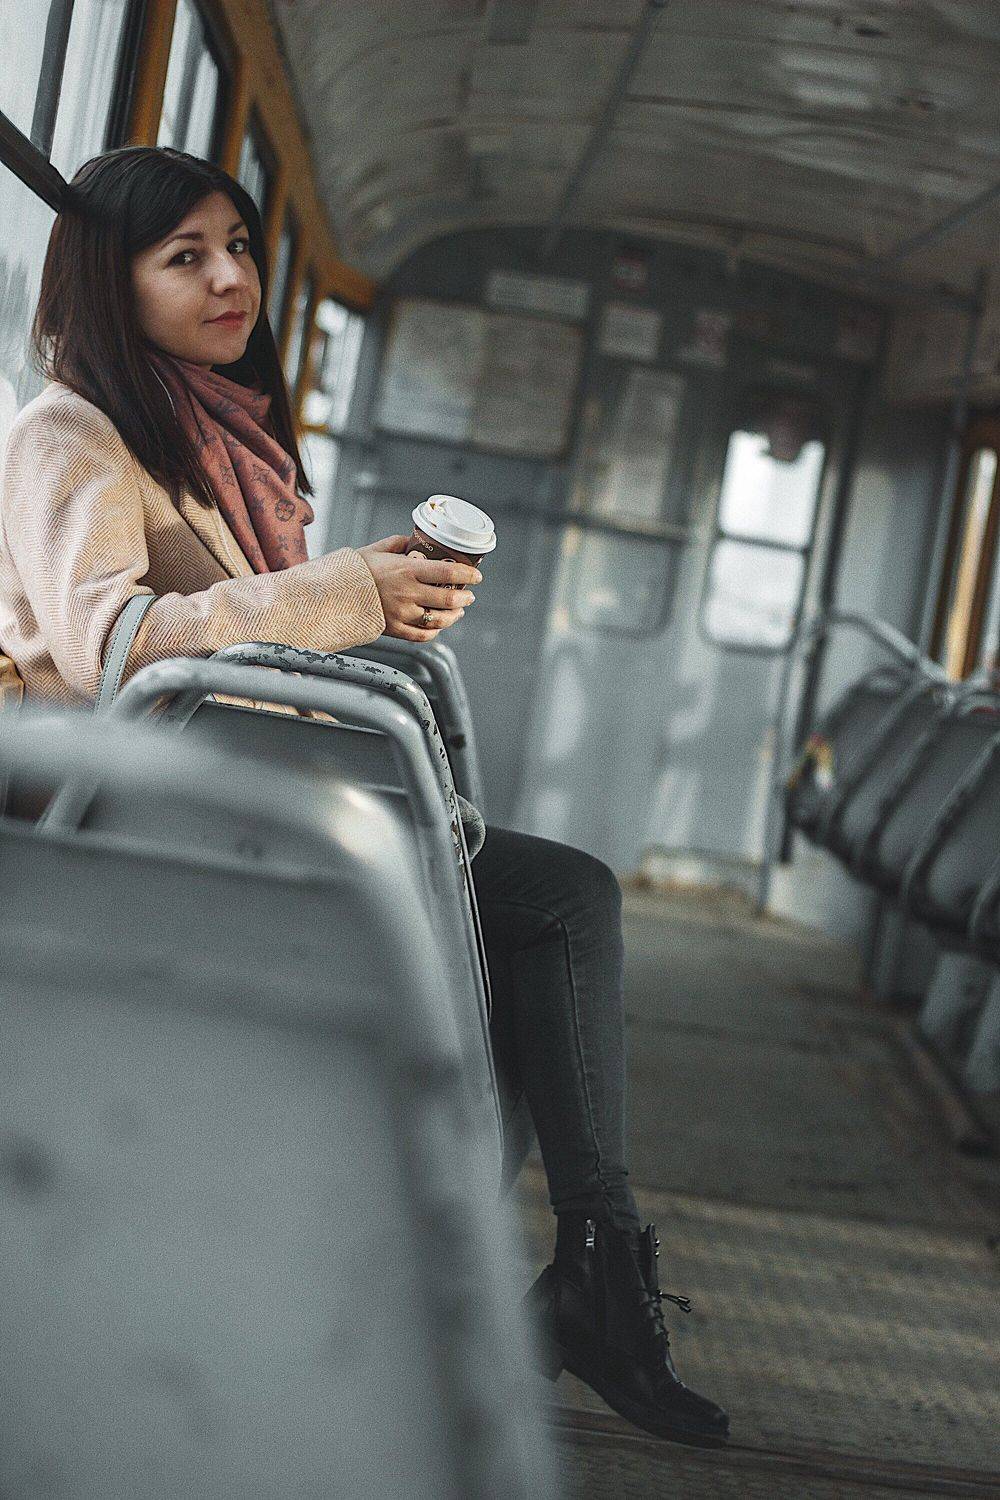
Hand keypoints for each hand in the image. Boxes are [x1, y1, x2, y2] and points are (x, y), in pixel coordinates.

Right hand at [358, 535, 481, 640]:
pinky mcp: (395, 629)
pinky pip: (422, 635)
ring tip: (458, 611)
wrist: (332, 594)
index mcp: (407, 570)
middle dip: (464, 597)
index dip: (467, 574)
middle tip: (469, 595)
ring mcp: (402, 613)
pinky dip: (434, 631)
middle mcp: (408, 593)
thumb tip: (414, 541)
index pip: (448, 572)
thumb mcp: (377, 549)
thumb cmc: (355, 570)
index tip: (476, 575)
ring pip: (439, 620)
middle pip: (448, 599)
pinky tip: (439, 626)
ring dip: (454, 616)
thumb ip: (399, 544)